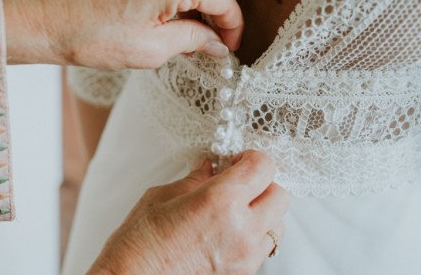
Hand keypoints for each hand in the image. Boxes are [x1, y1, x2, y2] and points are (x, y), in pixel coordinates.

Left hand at [3, 0, 242, 68]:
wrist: (51, 19)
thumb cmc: (94, 37)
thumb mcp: (153, 48)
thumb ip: (194, 40)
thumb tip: (218, 43)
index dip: (232, 26)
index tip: (229, 45)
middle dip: (221, 8)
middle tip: (214, 37)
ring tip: (190, 27)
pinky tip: (171, 10)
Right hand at [88, 150, 289, 274]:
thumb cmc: (139, 245)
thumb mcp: (163, 197)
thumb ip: (196, 179)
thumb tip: (211, 168)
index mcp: (221, 202)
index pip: (263, 167)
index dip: (252, 157)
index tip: (238, 159)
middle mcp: (241, 230)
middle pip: (280, 195)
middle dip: (264, 183)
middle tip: (239, 180)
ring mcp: (245, 256)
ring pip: (278, 224)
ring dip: (264, 210)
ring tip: (237, 207)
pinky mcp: (242, 273)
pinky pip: (265, 247)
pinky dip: (256, 233)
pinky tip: (230, 228)